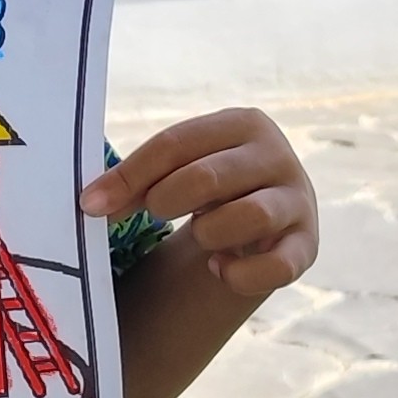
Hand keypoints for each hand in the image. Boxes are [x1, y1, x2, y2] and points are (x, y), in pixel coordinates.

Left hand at [83, 110, 316, 315]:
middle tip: (150, 216)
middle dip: (165, 200)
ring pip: (250, 215)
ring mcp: (298, 201)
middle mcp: (277, 155)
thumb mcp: (180, 171)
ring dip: (209, 233)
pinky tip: (219, 269)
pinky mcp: (307, 247)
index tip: (90, 205)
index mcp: (242, 123)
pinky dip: (241, 274)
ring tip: (199, 238)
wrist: (264, 221)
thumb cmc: (209, 189)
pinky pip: (277, 267)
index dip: (129, 176)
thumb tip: (92, 201)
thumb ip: (142, 180)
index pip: (176, 143)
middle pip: (208, 176)